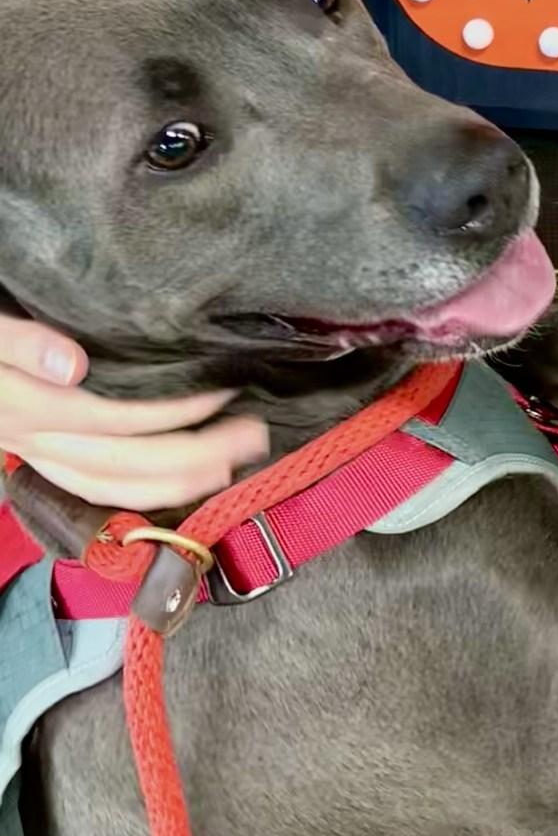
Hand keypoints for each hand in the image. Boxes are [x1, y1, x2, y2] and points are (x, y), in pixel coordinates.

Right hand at [0, 313, 268, 510]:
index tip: (224, 388)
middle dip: (194, 455)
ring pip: (111, 487)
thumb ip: (17, 342)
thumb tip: (72, 367)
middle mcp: (29, 440)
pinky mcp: (35, 457)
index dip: (173, 409)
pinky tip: (181, 483)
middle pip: (122, 462)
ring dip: (178, 482)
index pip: (113, 419)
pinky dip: (142, 493)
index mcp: (22, 405)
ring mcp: (31, 454)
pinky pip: (92, 489)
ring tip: (234, 462)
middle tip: (256, 434)